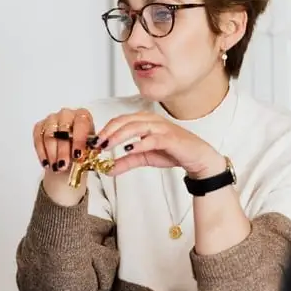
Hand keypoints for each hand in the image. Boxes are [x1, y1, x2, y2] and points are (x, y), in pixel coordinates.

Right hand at [33, 107, 94, 205]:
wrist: (70, 155)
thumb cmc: (82, 151)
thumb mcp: (89, 151)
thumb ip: (89, 151)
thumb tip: (90, 153)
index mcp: (83, 115)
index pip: (81, 124)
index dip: (79, 140)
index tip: (78, 156)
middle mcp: (67, 113)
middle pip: (63, 130)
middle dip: (63, 151)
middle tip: (63, 166)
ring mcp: (52, 119)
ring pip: (49, 135)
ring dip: (52, 154)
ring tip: (56, 168)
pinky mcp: (40, 126)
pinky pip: (38, 138)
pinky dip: (42, 152)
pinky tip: (46, 164)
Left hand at [94, 111, 225, 178]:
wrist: (197, 158)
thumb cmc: (172, 152)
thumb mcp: (144, 158)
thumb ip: (126, 162)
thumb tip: (108, 169)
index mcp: (144, 121)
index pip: (120, 120)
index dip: (105, 129)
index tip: (94, 142)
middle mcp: (152, 120)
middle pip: (125, 120)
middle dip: (108, 131)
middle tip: (97, 144)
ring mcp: (161, 128)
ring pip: (135, 126)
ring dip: (119, 136)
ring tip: (107, 146)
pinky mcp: (170, 138)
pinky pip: (152, 138)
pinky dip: (139, 143)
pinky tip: (128, 149)